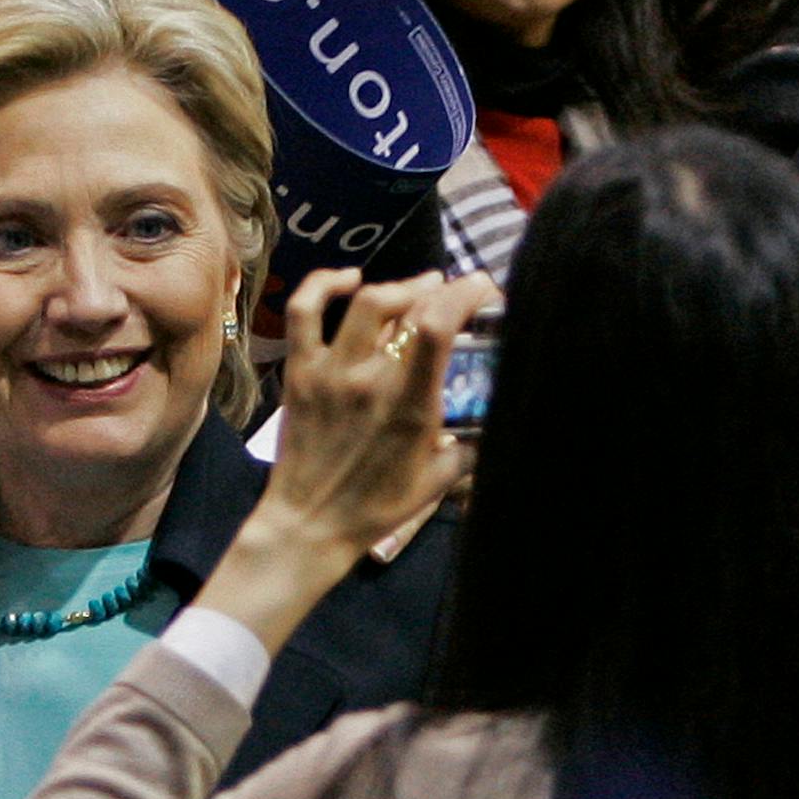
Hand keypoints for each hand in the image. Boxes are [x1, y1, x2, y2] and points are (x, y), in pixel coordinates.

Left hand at [262, 268, 489, 559]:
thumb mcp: (441, 478)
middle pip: (408, 308)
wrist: (311, 522)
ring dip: (398, 287)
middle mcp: (370, 379)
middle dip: (439, 290)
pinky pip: (304, 311)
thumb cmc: (379, 505)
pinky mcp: (300, 370)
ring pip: (365, 303)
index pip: (438, 328)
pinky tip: (349, 277)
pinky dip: (325, 283)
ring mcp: (330, 371)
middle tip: (452, 292)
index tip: (482, 286)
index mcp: (409, 405)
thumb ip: (473, 443)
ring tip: (418, 287)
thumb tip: (499, 415)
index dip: (463, 294)